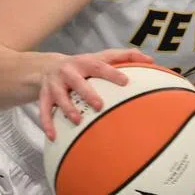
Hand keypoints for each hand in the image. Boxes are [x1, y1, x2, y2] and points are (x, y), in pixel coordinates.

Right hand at [39, 49, 154, 140]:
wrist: (46, 67)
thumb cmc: (84, 65)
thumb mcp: (100, 57)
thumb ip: (125, 57)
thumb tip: (151, 60)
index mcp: (85, 62)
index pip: (100, 65)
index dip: (112, 73)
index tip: (125, 82)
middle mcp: (68, 71)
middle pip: (77, 81)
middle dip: (87, 93)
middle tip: (99, 106)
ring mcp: (54, 84)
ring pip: (59, 97)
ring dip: (68, 109)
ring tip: (78, 121)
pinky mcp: (43, 96)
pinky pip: (44, 111)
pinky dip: (48, 123)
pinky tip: (54, 137)